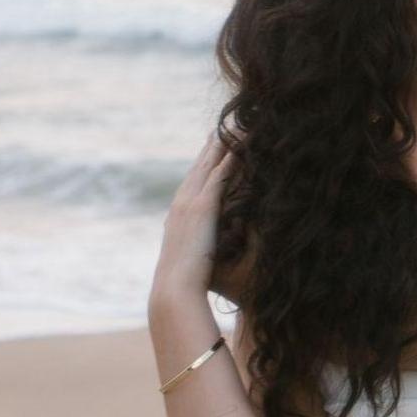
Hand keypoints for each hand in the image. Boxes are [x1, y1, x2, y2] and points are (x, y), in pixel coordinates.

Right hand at [151, 134, 234, 299]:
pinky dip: (230, 158)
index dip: (200, 166)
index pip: (191, 184)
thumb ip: (195, 252)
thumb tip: (200, 257)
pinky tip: (242, 145)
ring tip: (235, 126)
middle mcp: (181, 203)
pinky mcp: (203, 207)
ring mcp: (190, 202)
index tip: (208, 151)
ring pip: (209, 165)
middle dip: (209, 147)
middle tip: (218, 127)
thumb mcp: (189, 262)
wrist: (174, 289)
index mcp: (178, 216)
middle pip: (198, 167)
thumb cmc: (182, 285)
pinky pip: (220, 175)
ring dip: (222, 145)